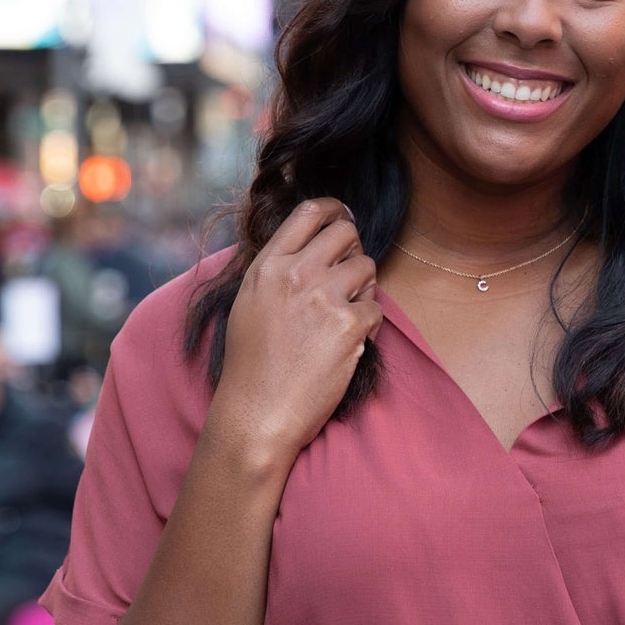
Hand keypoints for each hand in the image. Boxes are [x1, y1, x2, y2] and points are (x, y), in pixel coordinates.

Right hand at [210, 199, 381, 463]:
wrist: (257, 414)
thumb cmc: (251, 367)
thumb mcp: (249, 304)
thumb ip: (276, 271)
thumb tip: (311, 249)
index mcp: (267, 266)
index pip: (309, 213)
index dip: (334, 210)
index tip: (344, 217)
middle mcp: (296, 274)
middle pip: (346, 233)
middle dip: (354, 250)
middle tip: (349, 276)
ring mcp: (324, 297)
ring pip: (367, 268)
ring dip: (364, 289)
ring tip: (344, 317)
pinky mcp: (349, 325)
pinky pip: (376, 308)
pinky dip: (369, 326)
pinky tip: (348, 344)